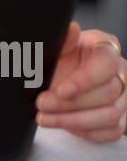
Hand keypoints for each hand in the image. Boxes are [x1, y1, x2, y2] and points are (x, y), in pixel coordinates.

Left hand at [35, 22, 126, 142]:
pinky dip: (84, 131)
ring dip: (73, 120)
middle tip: (41, 104)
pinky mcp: (121, 119)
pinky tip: (62, 124)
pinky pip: (110, 131)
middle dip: (71, 103)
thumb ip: (64, 39)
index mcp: (108, 49)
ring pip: (109, 115)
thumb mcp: (60, 46)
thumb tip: (71, 29)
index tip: (60, 90)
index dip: (84, 79)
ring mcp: (125, 98)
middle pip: (107, 93)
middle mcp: (122, 73)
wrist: (66, 78)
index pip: (106, 64)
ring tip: (44, 118)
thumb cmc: (65, 59)